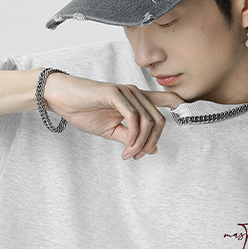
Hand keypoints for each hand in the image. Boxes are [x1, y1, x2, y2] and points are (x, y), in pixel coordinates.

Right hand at [42, 72, 184, 160]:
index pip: (163, 100)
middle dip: (152, 143)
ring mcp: (126, 92)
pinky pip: (133, 117)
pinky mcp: (115, 93)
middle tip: (138, 156)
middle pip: (159, 120)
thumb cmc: (85, 111)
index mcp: (136, 99)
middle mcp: (135, 93)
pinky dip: (133, 138)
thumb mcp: (111, 129)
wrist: (61, 98)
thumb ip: (131, 138)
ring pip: (147, 121)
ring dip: (140, 144)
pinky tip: (125, 149)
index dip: (177, 102)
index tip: (186, 107)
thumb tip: (153, 150)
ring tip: (128, 155)